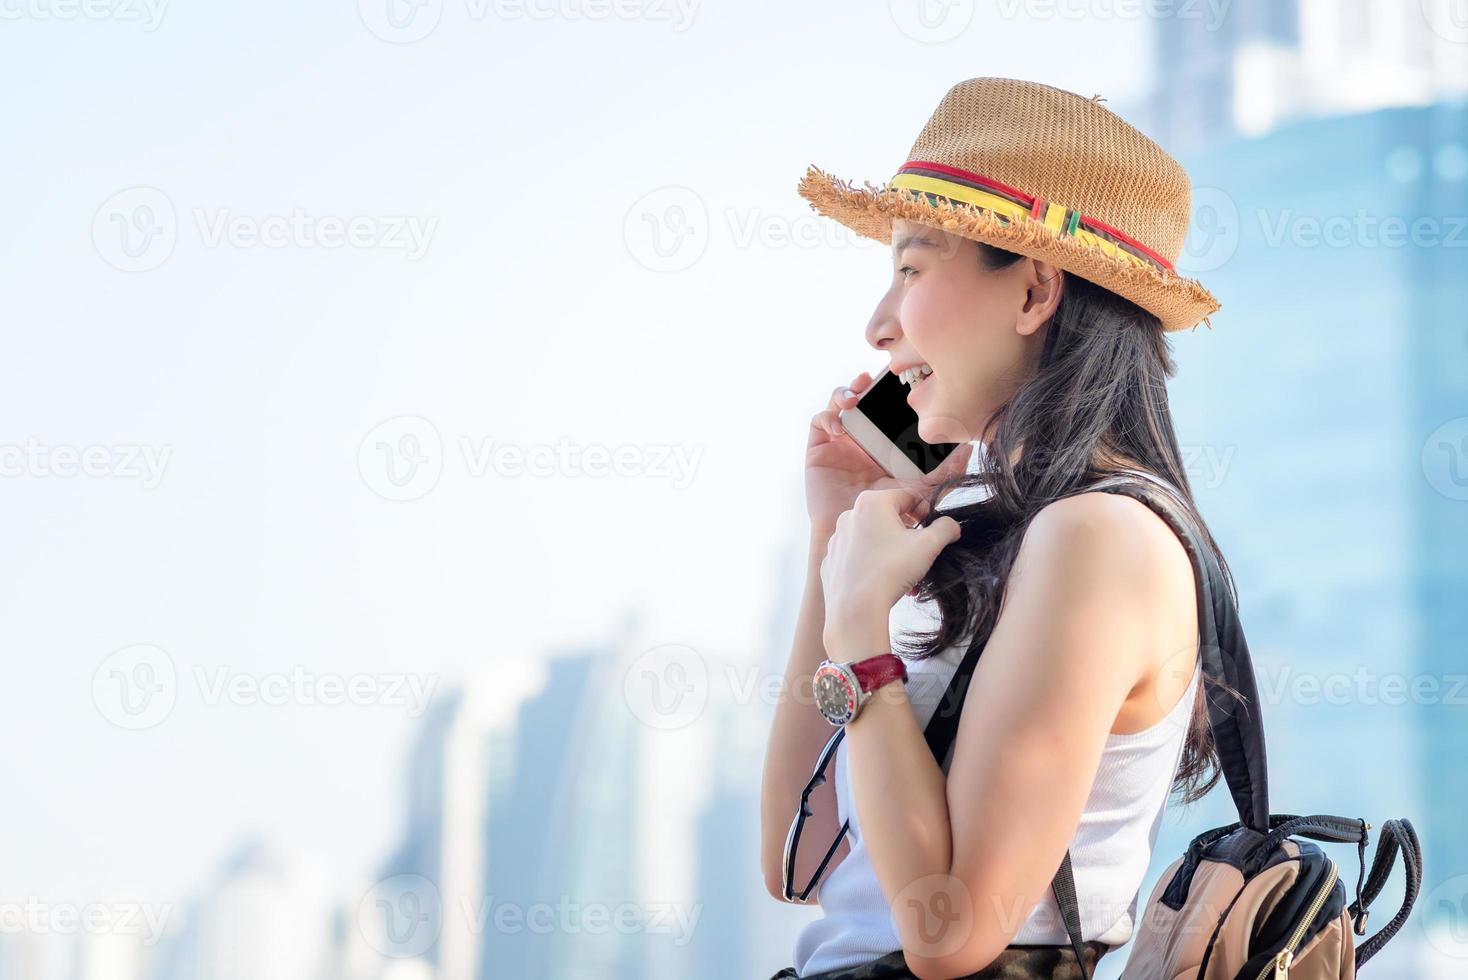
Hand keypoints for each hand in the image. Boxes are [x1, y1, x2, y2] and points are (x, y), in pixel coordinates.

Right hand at [806, 372, 976, 537]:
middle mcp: (861, 436)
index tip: (898, 380)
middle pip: (862, 397)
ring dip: (844, 393)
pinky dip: (828, 416)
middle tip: (872, 379)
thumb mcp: (918, 490)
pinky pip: (820, 420)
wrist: (855, 535)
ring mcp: (839, 440)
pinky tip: (840, 428)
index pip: (886, 406)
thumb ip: (942, 472)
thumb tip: (967, 450)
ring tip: (853, 400)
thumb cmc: (885, 516)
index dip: (889, 390)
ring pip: (839, 402)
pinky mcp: (819, 448)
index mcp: (884, 441)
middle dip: (866, 384)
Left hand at [819, 487, 961, 653]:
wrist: (855, 609)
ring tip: (908, 577)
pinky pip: (858, 558)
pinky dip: (873, 565)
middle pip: (889, 519)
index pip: (907, 497)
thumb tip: (951, 526)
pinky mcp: (831, 562)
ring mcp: (837, 540)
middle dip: (909, 537)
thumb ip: (945, 528)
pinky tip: (885, 583)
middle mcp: (849, 516)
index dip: (925, 511)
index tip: (935, 529)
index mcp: (871, 503)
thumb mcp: (929, 545)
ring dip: (894, 553)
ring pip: (874, 540)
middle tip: (922, 556)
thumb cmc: (891, 571)